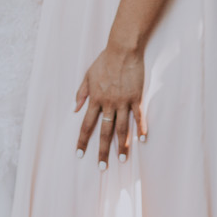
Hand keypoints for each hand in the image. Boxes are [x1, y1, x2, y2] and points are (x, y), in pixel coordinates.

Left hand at [74, 45, 146, 168]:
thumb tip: (74, 109)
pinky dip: (141, 128)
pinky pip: (138, 116)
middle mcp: (109, 103)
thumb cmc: (104, 60)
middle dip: (102, 151)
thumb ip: (81, 93)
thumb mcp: (87, 76)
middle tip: (102, 167)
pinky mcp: (136, 97)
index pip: (86, 125)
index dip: (82, 140)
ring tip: (122, 160)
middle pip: (104, 132)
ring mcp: (123, 101)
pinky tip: (142, 140)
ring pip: (122, 128)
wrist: (122, 49)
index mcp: (95, 99)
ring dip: (122, 145)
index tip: (79, 154)